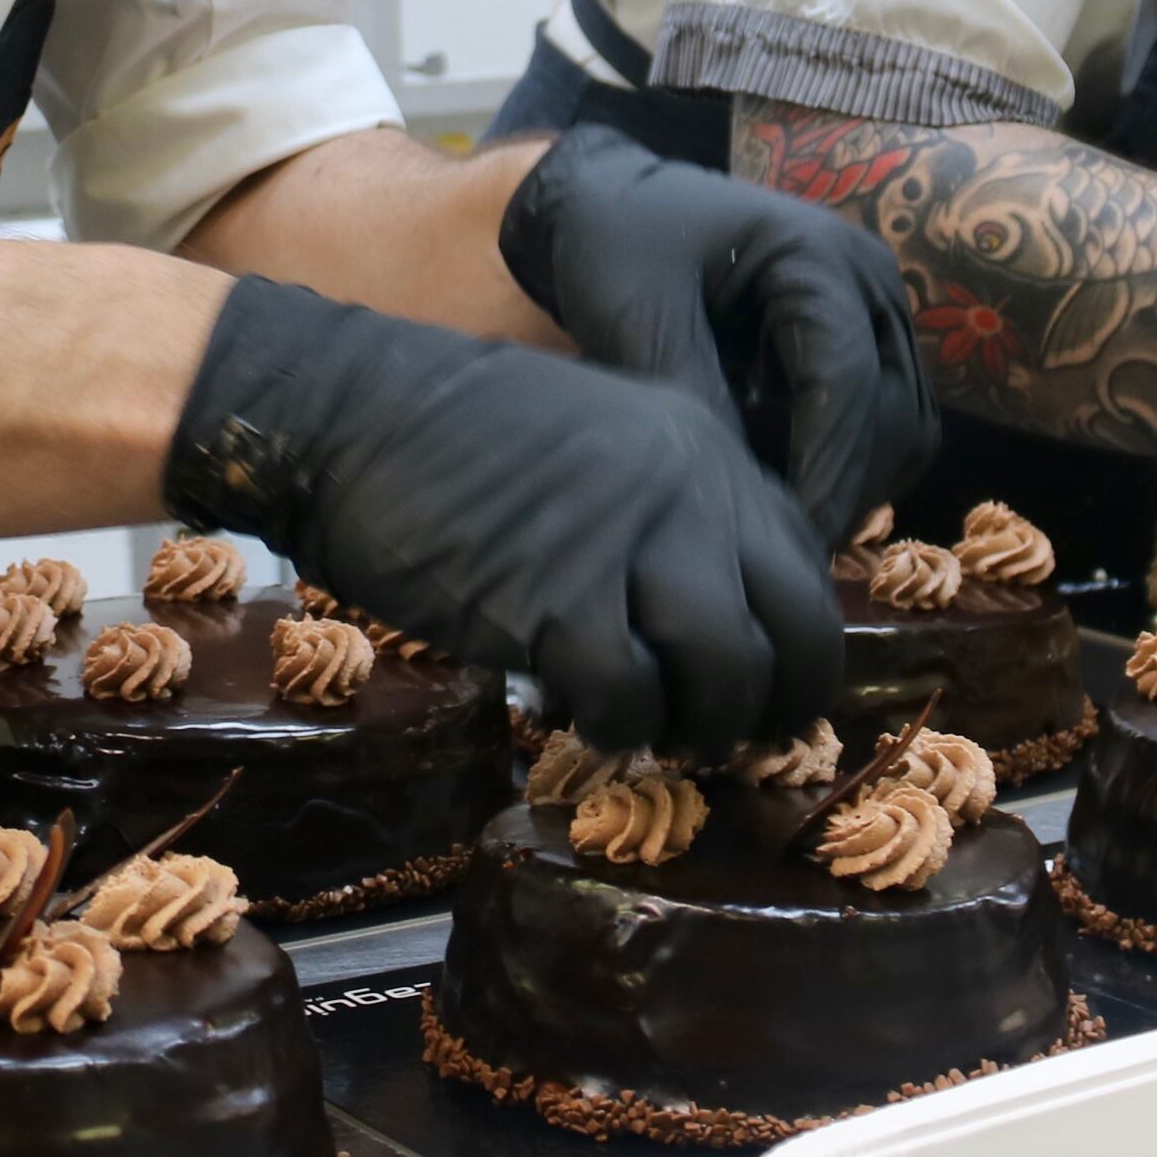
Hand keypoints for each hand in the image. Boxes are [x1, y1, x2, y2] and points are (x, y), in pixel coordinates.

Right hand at [164, 278, 843, 753]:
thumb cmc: (460, 440)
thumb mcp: (602, 451)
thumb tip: (719, 625)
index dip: (801, 650)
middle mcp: (692, 490)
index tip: (771, 695)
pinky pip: (631, 702)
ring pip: (729, 673)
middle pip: (796, 631)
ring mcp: (631, 543)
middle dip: (776, 707)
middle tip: (731, 741)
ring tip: (657, 737)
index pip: (807, 567)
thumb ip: (669, 517)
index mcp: (707, 449)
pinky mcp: (559, 601)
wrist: (349, 415)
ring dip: (701, 728)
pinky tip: (583, 721)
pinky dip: (617, 731)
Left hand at [497, 124, 935, 545]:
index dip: (826, 469)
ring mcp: (878, 309)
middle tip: (782, 553)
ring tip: (781, 522)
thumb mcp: (637, 319)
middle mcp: (868, 278)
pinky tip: (789, 486)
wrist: (616, 204)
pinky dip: (853, 465)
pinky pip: (894, 422)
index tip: (792, 541)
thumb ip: (693, 401)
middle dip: (843, 489)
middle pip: (893, 409)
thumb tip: (747, 503)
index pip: (847, 379)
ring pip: (908, 425)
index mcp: (814, 253)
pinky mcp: (871, 340)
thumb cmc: (620, 248)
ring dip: (856, 483)